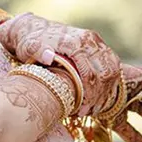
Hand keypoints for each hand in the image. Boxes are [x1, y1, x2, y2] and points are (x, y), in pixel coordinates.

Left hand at [0, 13, 120, 115]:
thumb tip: (48, 57)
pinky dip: (108, 85)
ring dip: (105, 92)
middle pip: (105, 73)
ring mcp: (97, 43)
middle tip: (86, 112)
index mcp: (75, 41)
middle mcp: (90, 40)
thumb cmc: (30, 41)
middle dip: (98, 96)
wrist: (35, 29)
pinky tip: (97, 99)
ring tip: (93, 109)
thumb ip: (37, 50)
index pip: (89, 73)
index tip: (80, 110)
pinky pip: (112, 67)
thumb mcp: (28, 46)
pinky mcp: (100, 47)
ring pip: (112, 71)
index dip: (88, 95)